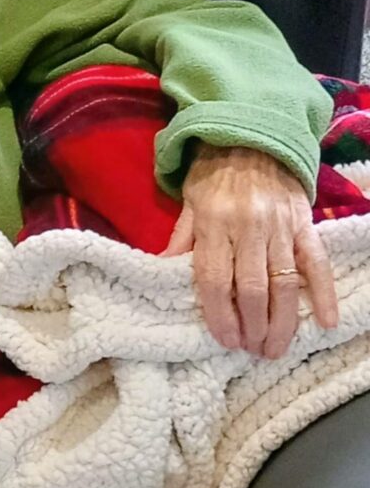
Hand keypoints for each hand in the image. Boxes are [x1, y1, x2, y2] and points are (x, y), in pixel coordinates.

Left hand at [162, 143, 337, 357]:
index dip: (218, 313)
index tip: (224, 339)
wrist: (252, 136)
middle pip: (250, 288)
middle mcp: (247, 227)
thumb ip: (182, 237)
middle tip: (252, 351)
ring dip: (281, 322)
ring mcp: (279, 226)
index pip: (213, 278)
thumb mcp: (189, 200)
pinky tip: (326, 322)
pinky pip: (316, 263)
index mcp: (214, 222)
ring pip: (284, 283)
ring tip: (275, 348)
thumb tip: (162, 269)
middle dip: (251, 326)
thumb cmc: (215, 172)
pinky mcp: (304, 223)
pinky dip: (324, 293)